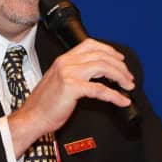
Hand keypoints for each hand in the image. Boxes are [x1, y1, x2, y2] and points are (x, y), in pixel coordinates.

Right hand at [7, 39, 134, 155]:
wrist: (32, 117)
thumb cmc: (45, 104)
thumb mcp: (59, 81)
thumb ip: (75, 73)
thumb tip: (99, 75)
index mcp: (63, 59)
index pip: (90, 45)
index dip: (109, 50)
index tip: (120, 59)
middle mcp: (66, 63)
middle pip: (100, 56)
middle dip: (119, 66)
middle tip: (128, 77)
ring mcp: (68, 74)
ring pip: (103, 68)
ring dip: (120, 76)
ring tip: (128, 86)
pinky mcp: (72, 88)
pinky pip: (100, 89)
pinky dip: (115, 95)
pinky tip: (122, 101)